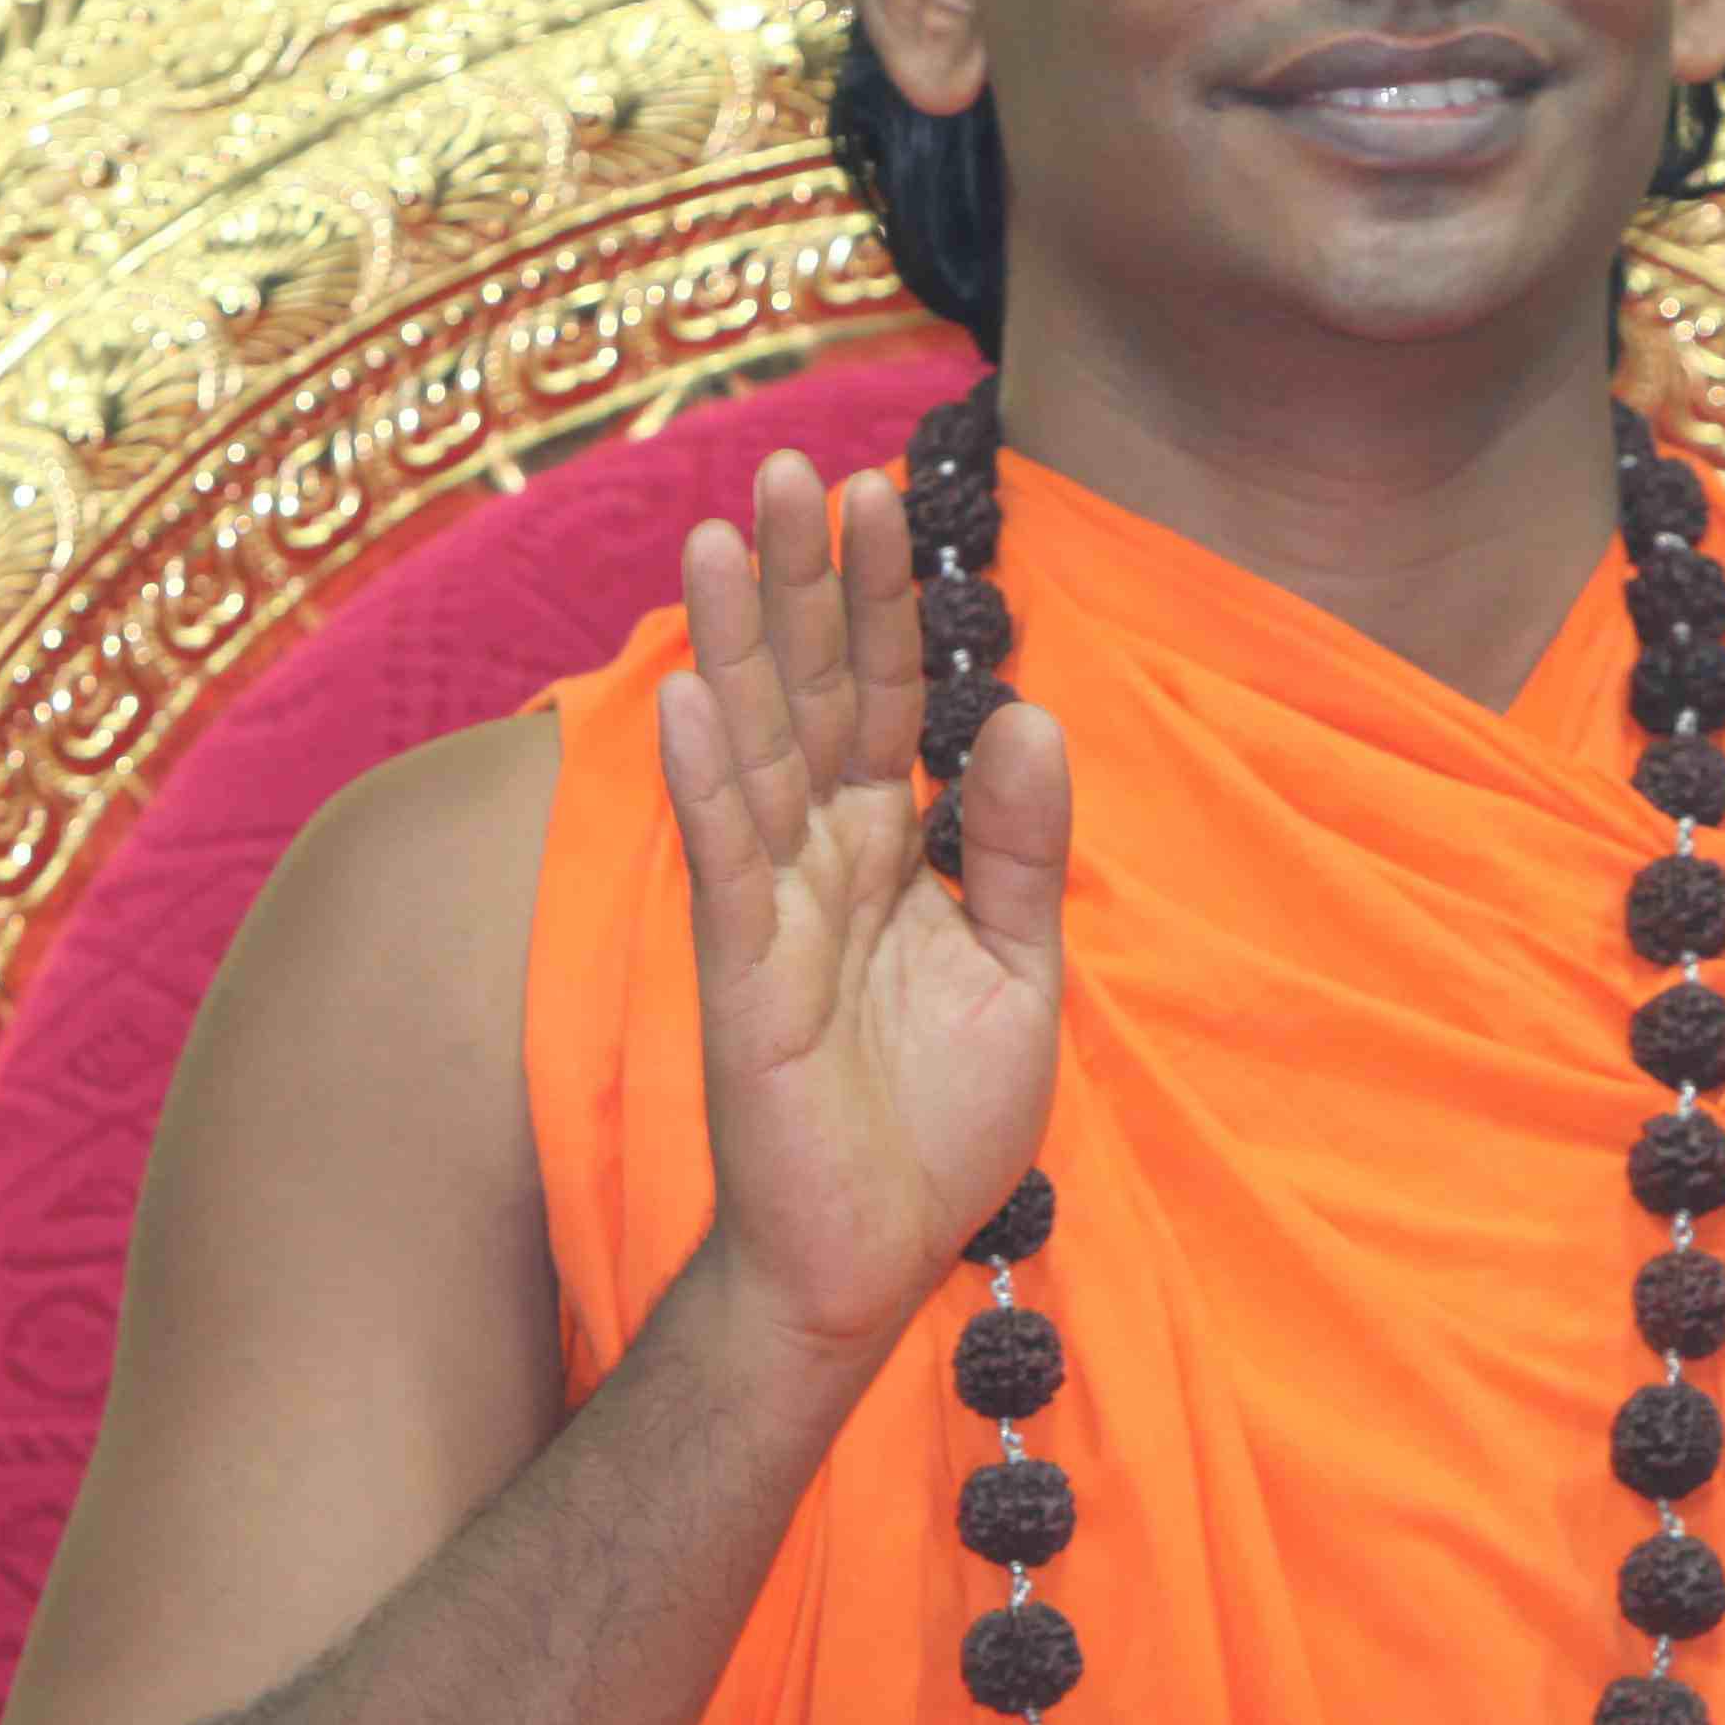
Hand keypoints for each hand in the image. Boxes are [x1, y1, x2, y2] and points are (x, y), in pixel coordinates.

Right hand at [655, 449, 1073, 1379]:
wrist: (872, 1261)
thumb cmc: (934, 1126)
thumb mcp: (1020, 971)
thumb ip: (1023, 847)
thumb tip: (1036, 716)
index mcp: (885, 852)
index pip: (884, 700)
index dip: (884, 600)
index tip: (880, 489)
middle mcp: (818, 862)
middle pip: (809, 696)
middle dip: (800, 582)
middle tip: (786, 462)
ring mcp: (771, 916)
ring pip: (753, 754)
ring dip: (737, 645)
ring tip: (721, 534)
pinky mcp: (743, 984)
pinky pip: (727, 867)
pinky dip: (708, 782)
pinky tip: (688, 698)